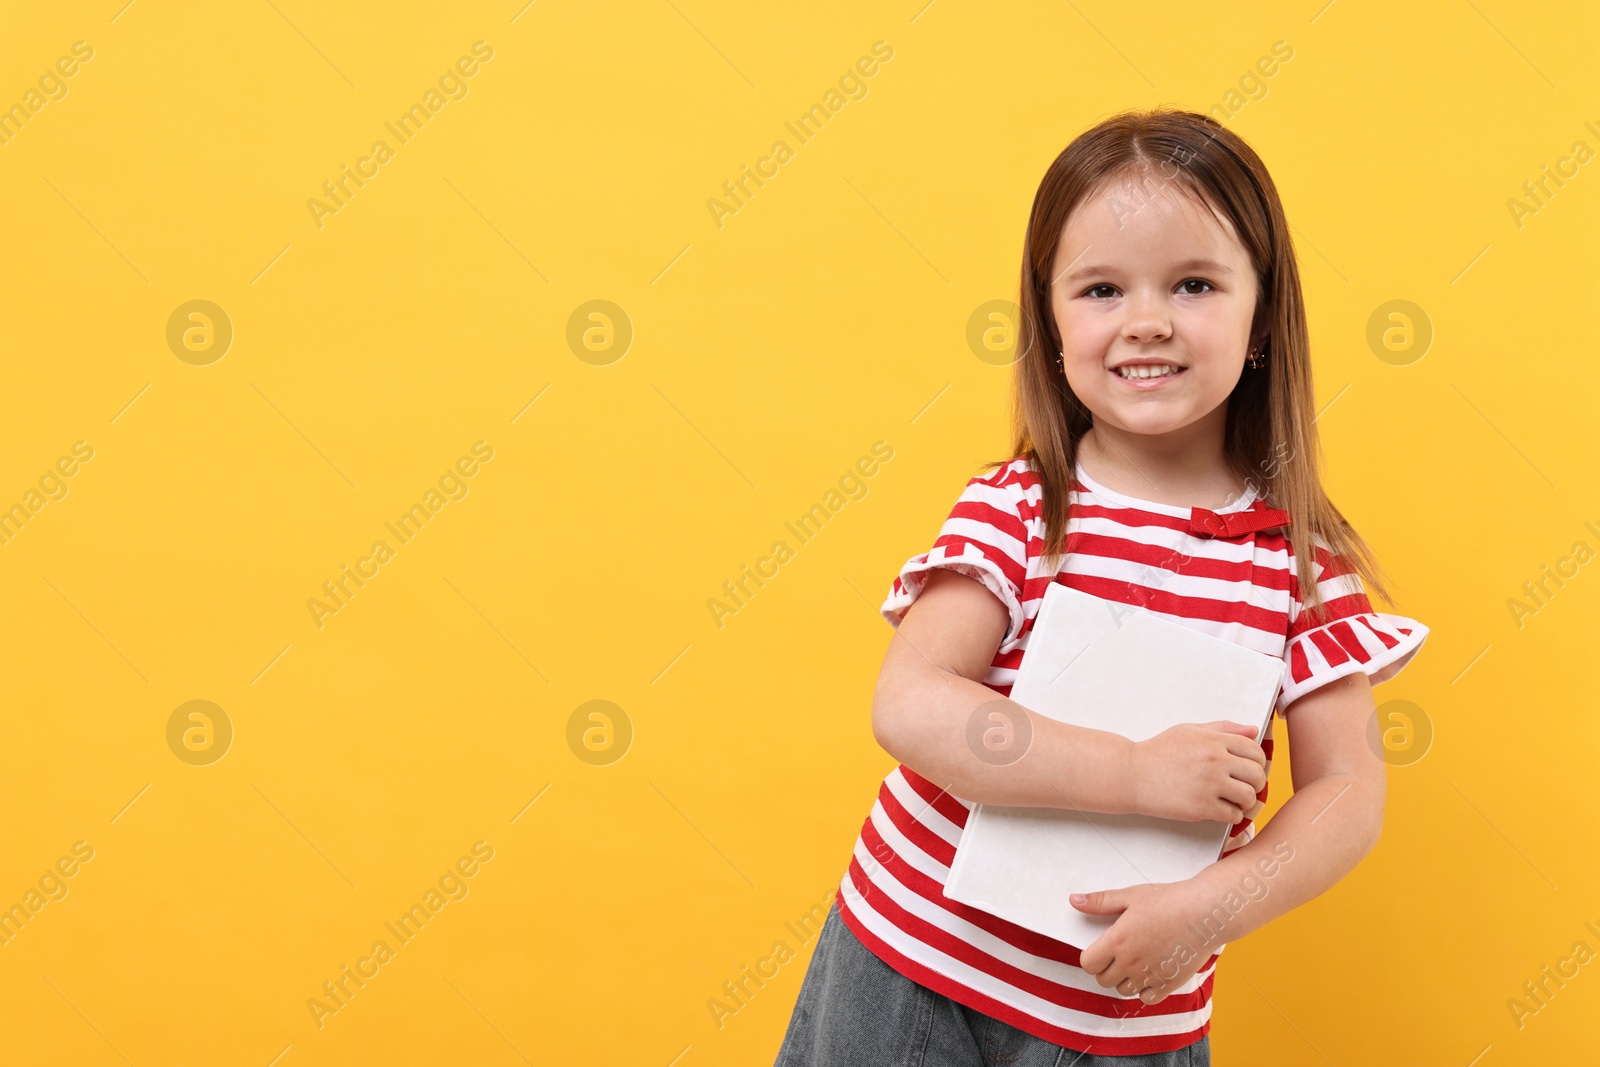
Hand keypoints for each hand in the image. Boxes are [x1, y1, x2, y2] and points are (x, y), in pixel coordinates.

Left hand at [1069, 881, 1217, 1004]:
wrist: (1205, 913)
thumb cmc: (1168, 901)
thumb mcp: (1131, 895)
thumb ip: (1100, 902)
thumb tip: (1073, 901)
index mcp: (1118, 940)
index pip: (1088, 964)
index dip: (1091, 957)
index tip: (1100, 949)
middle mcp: (1131, 962)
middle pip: (1103, 980)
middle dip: (1105, 969)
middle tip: (1117, 954)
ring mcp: (1150, 975)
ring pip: (1124, 990)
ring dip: (1124, 979)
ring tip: (1135, 961)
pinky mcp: (1169, 984)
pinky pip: (1147, 998)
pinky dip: (1145, 990)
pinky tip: (1150, 973)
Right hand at [1129, 721, 1265, 822]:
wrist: (1132, 774)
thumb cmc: (1159, 752)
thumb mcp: (1190, 731)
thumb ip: (1223, 729)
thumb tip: (1253, 730)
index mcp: (1213, 740)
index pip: (1254, 750)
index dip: (1257, 761)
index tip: (1250, 768)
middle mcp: (1215, 761)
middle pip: (1257, 774)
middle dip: (1255, 782)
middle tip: (1245, 786)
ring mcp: (1209, 785)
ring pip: (1249, 797)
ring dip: (1245, 801)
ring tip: (1234, 799)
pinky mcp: (1201, 807)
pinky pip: (1233, 815)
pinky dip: (1232, 815)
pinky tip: (1221, 809)